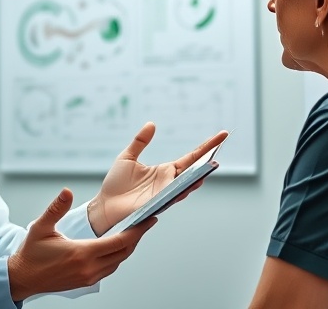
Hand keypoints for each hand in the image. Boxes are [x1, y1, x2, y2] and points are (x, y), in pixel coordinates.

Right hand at [8, 188, 155, 301]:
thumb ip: (56, 209)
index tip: (148, 220)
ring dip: (128, 248)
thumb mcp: (41, 227)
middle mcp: (89, 268)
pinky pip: (109, 269)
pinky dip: (117, 257)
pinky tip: (116, 246)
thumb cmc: (31, 254)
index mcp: (82, 253)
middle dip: (137, 237)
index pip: (119, 241)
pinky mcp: (86, 282)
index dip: (137, 230)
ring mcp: (88, 277)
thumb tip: (67, 192)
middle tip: (146, 223)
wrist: (22, 278)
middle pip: (124, 252)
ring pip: (118, 262)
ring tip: (133, 232)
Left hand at [86, 122, 228, 234]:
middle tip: (220, 152)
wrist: (105, 205)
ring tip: (211, 165)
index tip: (223, 135)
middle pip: (194, 171)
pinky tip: (192, 181)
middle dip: (208, 162)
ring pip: (188, 185)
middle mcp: (169, 183)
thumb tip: (152, 124)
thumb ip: (140, 141)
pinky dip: (183, 188)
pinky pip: (173, 195)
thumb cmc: (116, 184)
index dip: (207, 147)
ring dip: (199, 176)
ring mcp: (165, 194)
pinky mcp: (158, 204)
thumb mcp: (128, 157)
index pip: (191, 157)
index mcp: (165, 171)